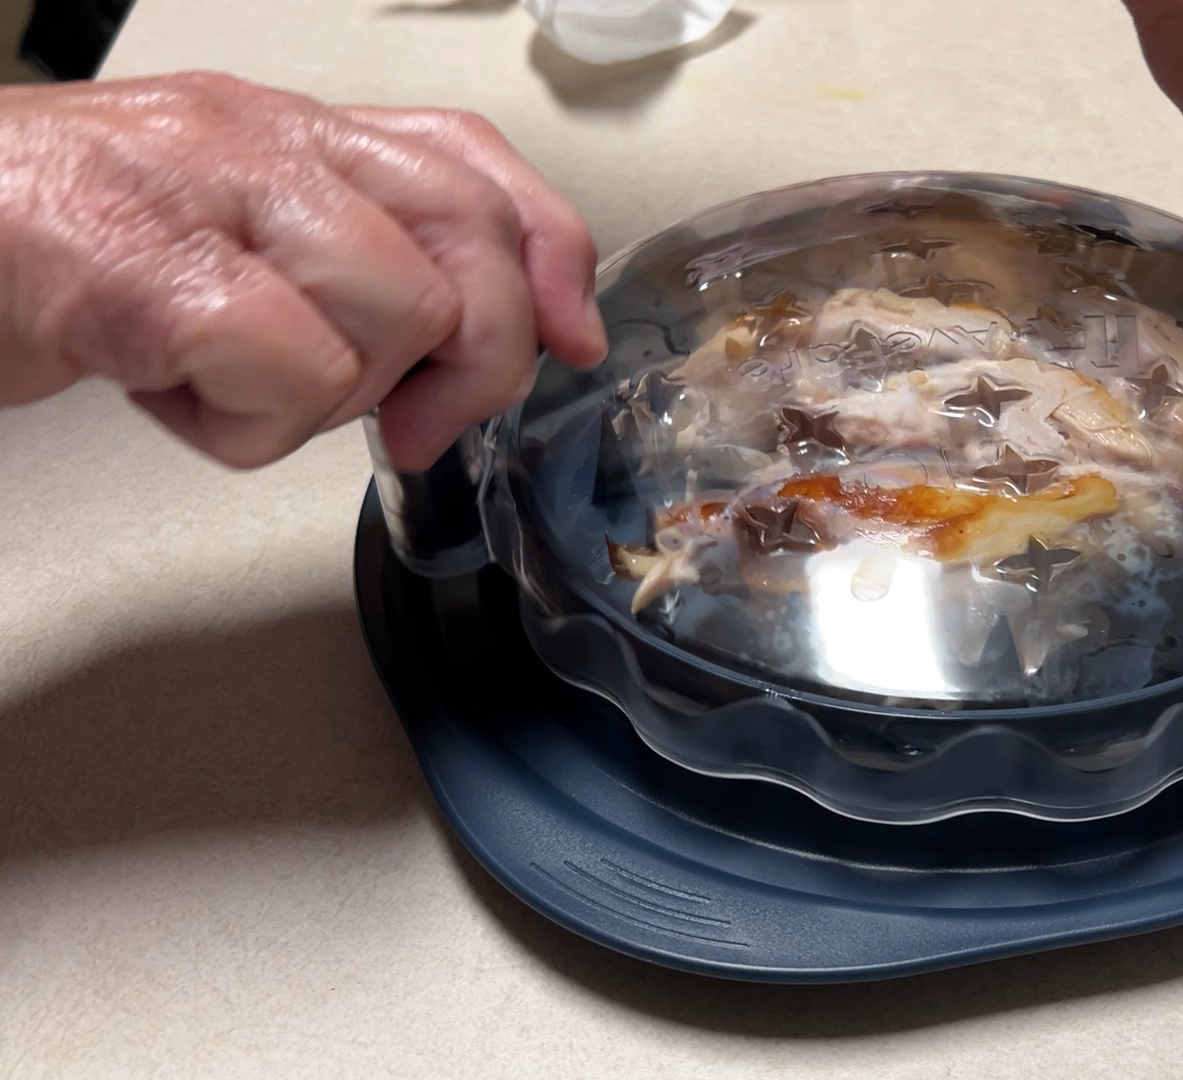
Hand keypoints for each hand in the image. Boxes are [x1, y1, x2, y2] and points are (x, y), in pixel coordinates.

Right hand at [0, 72, 605, 469]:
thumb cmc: (60, 254)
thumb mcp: (230, 244)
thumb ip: (356, 270)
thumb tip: (490, 349)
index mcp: (291, 128)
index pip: (471, 159)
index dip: (548, 253)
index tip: (574, 340)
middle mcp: (263, 137)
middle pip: (469, 239)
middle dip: (477, 359)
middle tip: (415, 422)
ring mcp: (207, 189)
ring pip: (398, 314)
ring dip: (333, 397)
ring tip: (233, 382)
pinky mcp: (148, 266)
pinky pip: (293, 369)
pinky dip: (246, 424)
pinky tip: (174, 395)